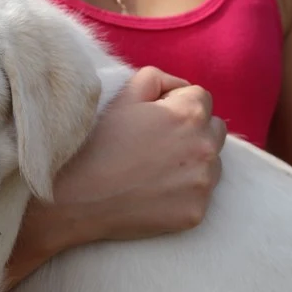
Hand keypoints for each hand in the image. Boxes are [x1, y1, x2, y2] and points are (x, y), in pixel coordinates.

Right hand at [42, 66, 226, 245]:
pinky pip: (201, 196)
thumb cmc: (98, 144)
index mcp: (190, 113)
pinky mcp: (196, 213)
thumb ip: (156, 79)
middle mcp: (205, 146)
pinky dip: (184, 193)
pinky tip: (155, 193)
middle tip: (157, 145)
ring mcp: (203, 183)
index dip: (176, 105)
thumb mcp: (123, 96)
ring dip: (193, 162)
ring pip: (212, 163)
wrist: (78, 198)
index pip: (201, 98)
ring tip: (155, 170)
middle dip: (193, 131)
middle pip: (214, 129)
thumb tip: (179, 87)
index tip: (154, 120)